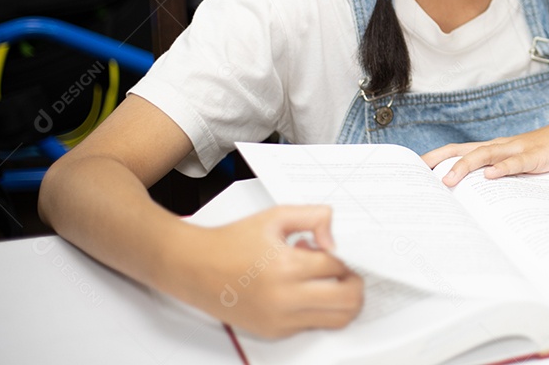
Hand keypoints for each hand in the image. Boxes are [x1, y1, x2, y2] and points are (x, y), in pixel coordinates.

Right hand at [172, 205, 363, 337]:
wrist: (194, 267)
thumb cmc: (231, 242)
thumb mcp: (276, 216)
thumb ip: (314, 217)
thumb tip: (335, 238)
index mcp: (285, 267)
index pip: (338, 267)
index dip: (345, 257)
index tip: (337, 250)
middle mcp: (284, 299)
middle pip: (348, 301)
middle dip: (354, 283)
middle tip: (346, 270)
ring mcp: (280, 320)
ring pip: (336, 320)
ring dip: (341, 300)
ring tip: (325, 280)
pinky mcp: (274, 332)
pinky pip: (313, 325)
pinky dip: (319, 310)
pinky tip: (302, 289)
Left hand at [421, 116, 548, 185]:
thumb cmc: (548, 151)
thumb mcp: (521, 165)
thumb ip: (502, 174)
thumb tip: (479, 194)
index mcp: (495, 148)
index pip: (459, 150)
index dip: (437, 157)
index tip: (415, 169)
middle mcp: (501, 146)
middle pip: (464, 149)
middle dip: (440, 161)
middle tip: (419, 175)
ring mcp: (518, 149)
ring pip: (485, 154)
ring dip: (464, 166)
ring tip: (448, 181)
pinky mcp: (536, 155)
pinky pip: (517, 162)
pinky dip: (503, 168)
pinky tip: (492, 176)